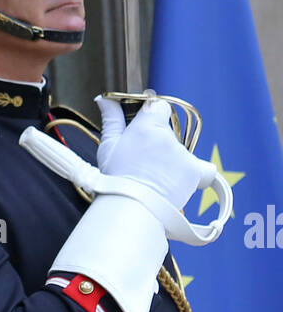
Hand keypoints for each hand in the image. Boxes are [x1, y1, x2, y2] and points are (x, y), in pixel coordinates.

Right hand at [95, 95, 217, 208]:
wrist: (131, 210)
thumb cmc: (115, 181)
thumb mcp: (107, 148)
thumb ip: (111, 120)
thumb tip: (104, 100)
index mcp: (147, 127)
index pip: (159, 106)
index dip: (152, 115)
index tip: (144, 125)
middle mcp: (169, 138)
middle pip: (168, 133)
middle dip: (158, 145)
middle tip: (143, 163)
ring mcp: (184, 156)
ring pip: (181, 152)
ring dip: (171, 162)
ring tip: (155, 181)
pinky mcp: (195, 173)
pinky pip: (206, 170)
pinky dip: (198, 174)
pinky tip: (186, 180)